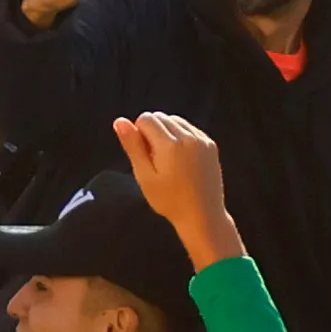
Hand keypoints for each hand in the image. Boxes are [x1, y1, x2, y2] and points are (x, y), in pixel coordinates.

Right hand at [113, 109, 237, 262]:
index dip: (138, 133)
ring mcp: (202, 140)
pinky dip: (180, 135)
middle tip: (154, 159)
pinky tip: (179, 157)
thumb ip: (133, 146)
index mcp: (170, 145)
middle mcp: (189, 137)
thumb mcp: (144, 176)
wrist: (202, 215)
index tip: (143, 155)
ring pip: (175, 120)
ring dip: (166, 131)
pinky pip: (189, 128)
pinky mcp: (211, 145)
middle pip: (161, 117)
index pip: (146, 119)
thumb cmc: (168, 200)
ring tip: (166, 158)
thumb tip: (119, 121)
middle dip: (151, 131)